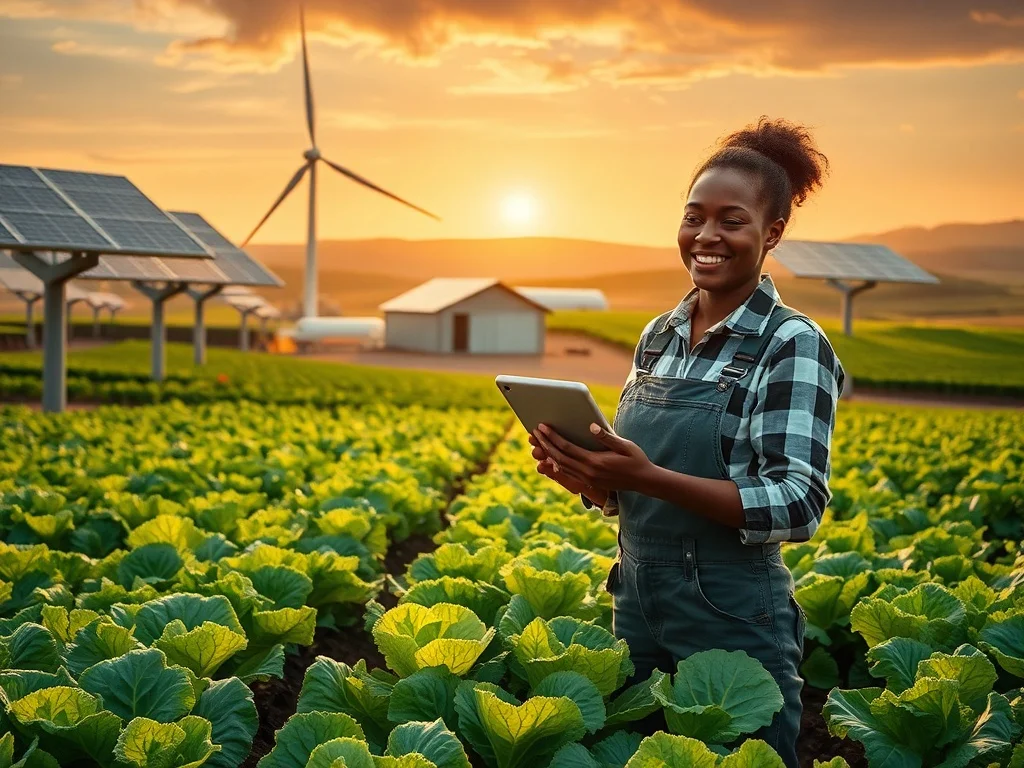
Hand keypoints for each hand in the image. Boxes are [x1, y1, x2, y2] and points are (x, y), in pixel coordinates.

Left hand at [532, 422, 653, 492]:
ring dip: (548, 454)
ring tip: (539, 442)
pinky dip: (557, 464)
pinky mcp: (589, 483)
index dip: (552, 437)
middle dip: (545, 444)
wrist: (643, 481)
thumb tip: (591, 426)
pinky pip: (568, 473)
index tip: (542, 427)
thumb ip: (606, 437)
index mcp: (595, 462)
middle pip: (559, 458)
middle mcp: (588, 473)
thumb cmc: (635, 460)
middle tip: (534, 432)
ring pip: (561, 467)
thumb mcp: (624, 445)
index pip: (567, 448)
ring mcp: (587, 479)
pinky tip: (552, 456)